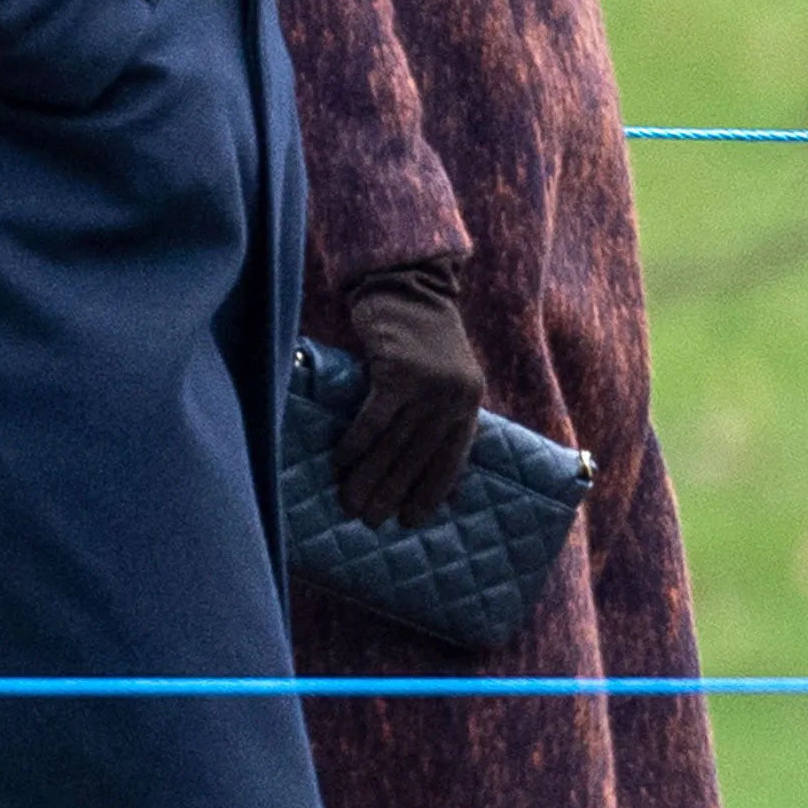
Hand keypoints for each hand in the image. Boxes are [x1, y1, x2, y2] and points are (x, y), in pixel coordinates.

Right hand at [337, 262, 485, 527]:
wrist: (407, 287)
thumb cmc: (420, 339)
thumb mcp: (444, 380)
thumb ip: (442, 420)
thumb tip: (443, 483)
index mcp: (468, 404)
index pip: (451, 460)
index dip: (430, 492)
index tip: (410, 521)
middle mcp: (453, 398)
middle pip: (418, 457)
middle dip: (392, 492)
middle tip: (370, 520)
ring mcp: (428, 385)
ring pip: (394, 444)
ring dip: (368, 477)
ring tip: (349, 502)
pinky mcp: (398, 372)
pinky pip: (373, 420)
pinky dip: (355, 445)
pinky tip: (340, 464)